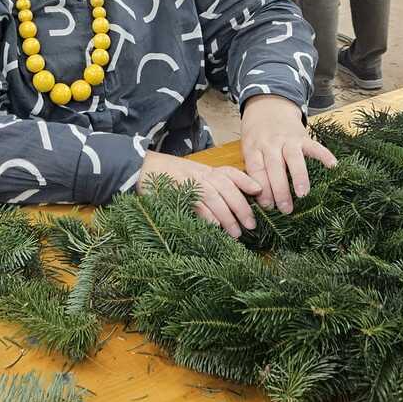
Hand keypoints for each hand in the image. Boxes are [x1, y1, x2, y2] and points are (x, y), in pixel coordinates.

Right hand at [139, 152, 262, 238]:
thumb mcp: (194, 176)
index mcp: (206, 170)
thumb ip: (211, 186)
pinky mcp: (177, 193)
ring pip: (214, 197)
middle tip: (251, 225)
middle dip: (241, 206)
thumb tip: (234, 206)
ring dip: (227, 216)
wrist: (143, 168)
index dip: (245, 180)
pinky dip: (206, 215)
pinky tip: (215, 226)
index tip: (259, 190)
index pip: (230, 173)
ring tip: (237, 233)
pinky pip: (195, 204)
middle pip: (226, 188)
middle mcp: (200, 175)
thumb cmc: (171, 176)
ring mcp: (189, 183)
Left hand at [239, 95, 337, 213]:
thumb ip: (254, 169)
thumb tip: (261, 200)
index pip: (257, 171)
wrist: (268, 105)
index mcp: (254, 148)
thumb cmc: (257, 134)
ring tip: (303, 194)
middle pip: (274, 168)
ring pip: (293, 158)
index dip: (262, 189)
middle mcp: (270, 143)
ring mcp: (287, 139)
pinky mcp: (303, 135)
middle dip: (280, 190)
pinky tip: (333, 166)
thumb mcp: (248, 148)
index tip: (268, 206)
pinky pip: (314, 146)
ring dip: (298, 176)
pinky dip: (324, 155)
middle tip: (286, 209)